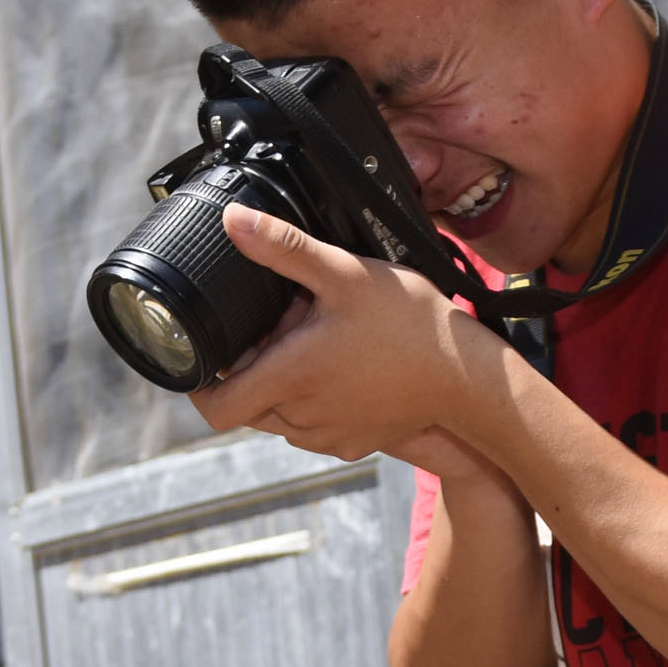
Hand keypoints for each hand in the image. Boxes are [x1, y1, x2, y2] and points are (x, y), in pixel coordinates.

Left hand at [186, 206, 525, 468]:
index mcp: (290, 378)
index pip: (214, 407)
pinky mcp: (352, 445)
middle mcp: (302, 418)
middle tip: (284, 331)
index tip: (209, 357)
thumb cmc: (409, 323)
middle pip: (247, 406)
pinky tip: (343, 370)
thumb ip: (283, 247)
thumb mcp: (344, 272)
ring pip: (279, 417)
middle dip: (252, 371)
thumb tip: (231, 221)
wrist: (467, 376)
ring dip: (284, 387)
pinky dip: (313, 404)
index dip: (200, 386)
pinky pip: (313, 429)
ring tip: (317, 345)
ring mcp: (328, 436)